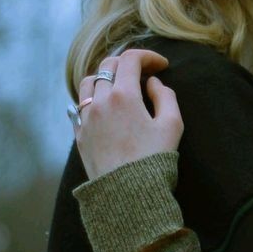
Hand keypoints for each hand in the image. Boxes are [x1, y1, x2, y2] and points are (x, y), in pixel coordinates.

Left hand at [73, 49, 183, 179]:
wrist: (127, 194)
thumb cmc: (154, 160)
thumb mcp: (172, 125)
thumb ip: (165, 97)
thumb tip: (153, 83)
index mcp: (123, 96)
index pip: (131, 59)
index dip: (149, 57)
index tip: (162, 66)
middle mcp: (100, 102)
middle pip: (108, 66)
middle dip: (129, 63)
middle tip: (146, 73)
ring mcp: (86, 118)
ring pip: (90, 82)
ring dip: (107, 77)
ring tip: (123, 87)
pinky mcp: (79, 134)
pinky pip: (80, 105)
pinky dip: (94, 98)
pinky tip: (107, 106)